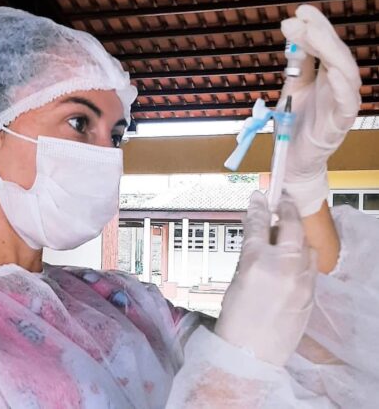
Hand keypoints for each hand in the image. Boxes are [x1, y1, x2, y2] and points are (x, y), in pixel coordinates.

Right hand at [214, 191, 316, 366]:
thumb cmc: (236, 319)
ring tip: (286, 234)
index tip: (259, 196)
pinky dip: (302, 257)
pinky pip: (311, 265)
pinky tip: (292, 260)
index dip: (257, 207)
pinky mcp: (312, 292)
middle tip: (282, 201)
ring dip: (296, 235)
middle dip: (286, 208)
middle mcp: (283, 266)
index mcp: (256, 262)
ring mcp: (302, 279)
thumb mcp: (237, 278)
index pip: (258, 224)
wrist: (252, 353)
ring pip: (306, 244)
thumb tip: (258, 236)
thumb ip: (250, 254)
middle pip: (290, 225)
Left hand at [280, 5, 361, 216]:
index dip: (316, 27)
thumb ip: (297, 67)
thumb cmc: (293, 124)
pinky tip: (334, 72)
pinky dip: (342, 86)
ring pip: (345, 72)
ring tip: (312, 35)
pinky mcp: (340, 123)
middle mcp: (337, 86)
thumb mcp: (292, 89)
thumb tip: (294, 38)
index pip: (325, 46)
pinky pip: (347, 103)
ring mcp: (341, 104)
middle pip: (336, 54)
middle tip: (300, 19)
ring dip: (329, 52)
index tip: (299, 12)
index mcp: (326, 76)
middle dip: (319, 33)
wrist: (291, 157)